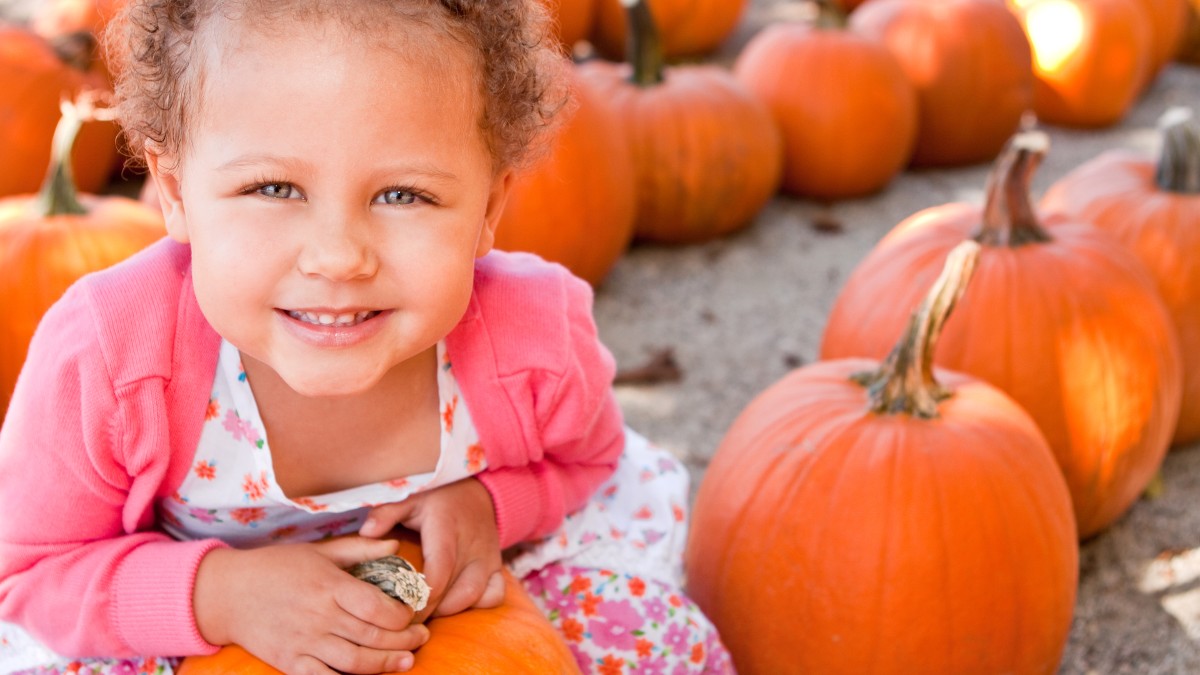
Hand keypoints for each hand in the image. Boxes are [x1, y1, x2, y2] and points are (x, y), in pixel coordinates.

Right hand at [193, 537, 429, 674]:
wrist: (226, 593)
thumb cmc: (276, 567)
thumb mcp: (318, 550)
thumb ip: (359, 549)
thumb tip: (395, 546)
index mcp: (330, 586)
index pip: (378, 607)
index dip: (403, 616)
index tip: (414, 613)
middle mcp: (320, 617)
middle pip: (373, 637)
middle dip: (405, 641)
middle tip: (422, 638)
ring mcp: (305, 643)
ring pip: (356, 663)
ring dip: (386, 665)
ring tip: (406, 661)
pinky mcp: (290, 663)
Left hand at [358, 477, 503, 619]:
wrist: (475, 492)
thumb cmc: (436, 498)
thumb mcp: (410, 497)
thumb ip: (386, 513)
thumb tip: (366, 533)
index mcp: (446, 528)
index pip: (440, 569)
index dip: (422, 594)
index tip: (401, 608)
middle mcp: (471, 544)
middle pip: (455, 590)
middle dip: (430, 610)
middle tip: (405, 618)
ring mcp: (487, 557)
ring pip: (475, 595)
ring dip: (450, 610)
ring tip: (426, 612)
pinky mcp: (497, 566)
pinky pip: (494, 595)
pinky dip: (477, 606)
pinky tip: (454, 603)